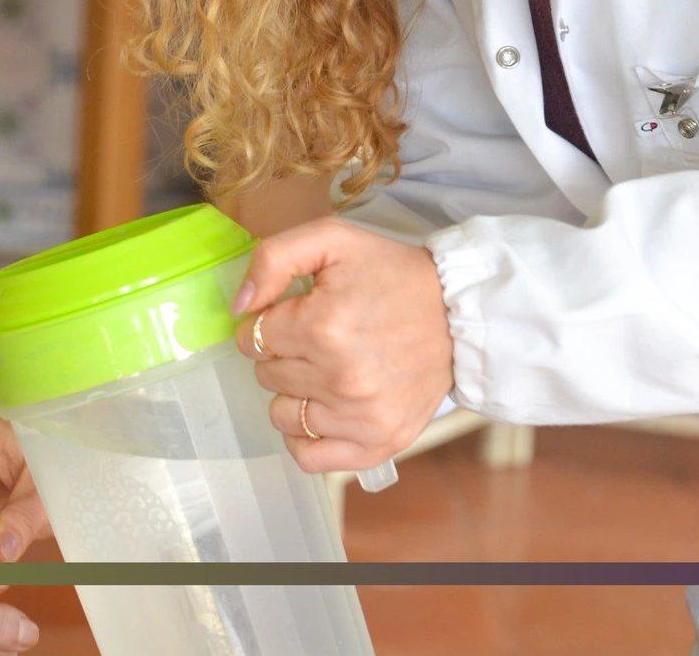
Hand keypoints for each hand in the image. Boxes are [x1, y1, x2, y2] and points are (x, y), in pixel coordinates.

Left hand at [232, 217, 454, 473]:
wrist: (459, 313)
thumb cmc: (392, 274)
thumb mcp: (332, 240)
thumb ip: (273, 260)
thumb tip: (239, 307)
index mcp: (322, 327)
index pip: (252, 339)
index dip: (267, 323)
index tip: (294, 315)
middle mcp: (339, 379)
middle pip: (266, 376)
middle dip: (282, 355)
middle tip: (318, 338)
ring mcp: (360, 419)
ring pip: (282, 416)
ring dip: (295, 394)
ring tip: (326, 371)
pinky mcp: (378, 445)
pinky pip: (309, 457)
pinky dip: (307, 437)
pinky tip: (324, 410)